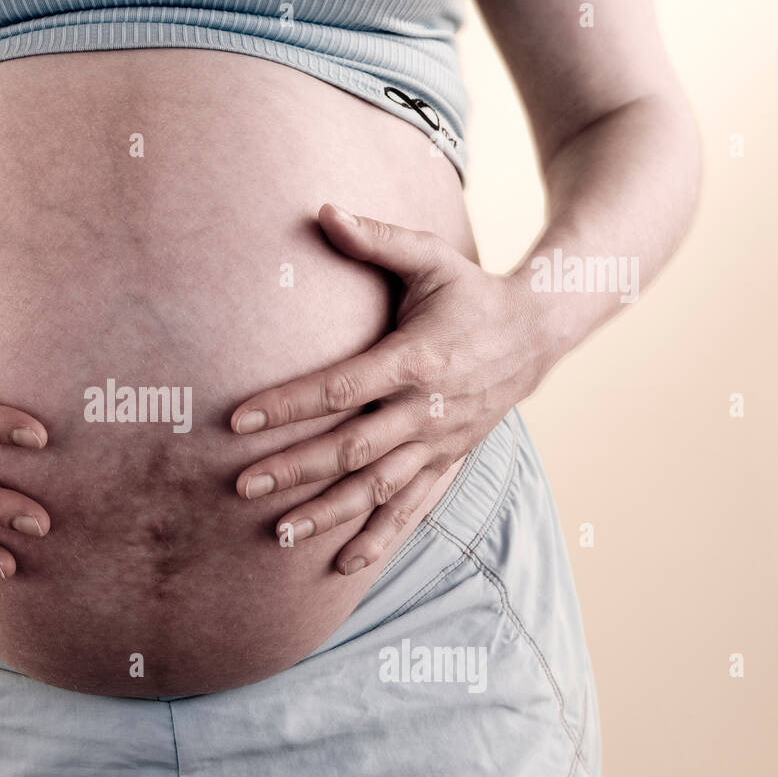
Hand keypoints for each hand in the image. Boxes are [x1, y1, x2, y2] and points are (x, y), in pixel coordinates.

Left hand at [231, 204, 555, 574]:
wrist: (538, 334)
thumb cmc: (470, 291)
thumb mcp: (432, 257)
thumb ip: (378, 238)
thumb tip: (322, 210)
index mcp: (417, 358)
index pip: (342, 387)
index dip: (290, 404)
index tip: (239, 418)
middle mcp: (428, 410)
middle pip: (352, 448)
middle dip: (295, 468)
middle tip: (241, 483)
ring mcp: (440, 445)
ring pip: (377, 489)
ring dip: (327, 514)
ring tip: (278, 535)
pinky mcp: (449, 465)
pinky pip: (413, 510)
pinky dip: (380, 539)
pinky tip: (344, 566)